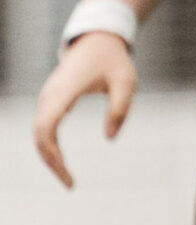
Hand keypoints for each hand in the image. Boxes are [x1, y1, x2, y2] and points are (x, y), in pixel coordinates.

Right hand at [32, 33, 136, 188]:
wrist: (97, 40)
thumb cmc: (113, 60)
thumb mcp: (126, 81)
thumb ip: (120, 109)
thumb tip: (110, 139)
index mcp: (64, 92)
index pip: (46, 129)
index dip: (52, 155)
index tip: (68, 174)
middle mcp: (48, 97)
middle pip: (39, 137)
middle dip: (51, 163)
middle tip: (70, 185)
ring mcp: (46, 98)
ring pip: (39, 134)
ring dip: (49, 157)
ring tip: (67, 178)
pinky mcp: (50, 101)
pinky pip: (43, 128)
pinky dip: (49, 147)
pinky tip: (61, 161)